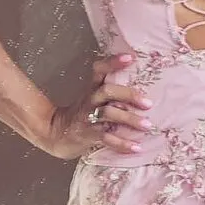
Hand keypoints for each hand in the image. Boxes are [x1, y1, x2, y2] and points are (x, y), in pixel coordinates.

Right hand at [39, 53, 153, 159]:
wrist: (56, 135)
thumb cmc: (82, 115)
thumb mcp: (92, 99)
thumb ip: (112, 93)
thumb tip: (143, 91)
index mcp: (92, 89)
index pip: (100, 70)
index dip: (113, 62)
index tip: (130, 57)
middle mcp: (90, 101)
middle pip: (107, 91)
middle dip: (128, 95)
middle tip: (148, 103)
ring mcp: (88, 117)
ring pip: (109, 114)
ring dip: (129, 119)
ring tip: (147, 125)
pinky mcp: (88, 135)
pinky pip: (106, 138)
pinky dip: (122, 144)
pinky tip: (136, 147)